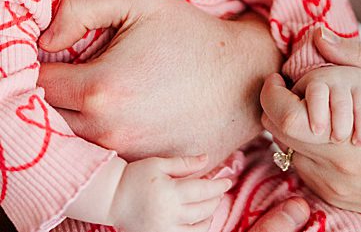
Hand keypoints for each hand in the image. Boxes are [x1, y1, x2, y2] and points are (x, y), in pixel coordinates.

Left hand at [37, 0, 281, 164]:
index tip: (66, 55)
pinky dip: (108, 138)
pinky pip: (106, 157)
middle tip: (88, 72)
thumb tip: (46, 40)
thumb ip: (80, 8)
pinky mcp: (145, 169)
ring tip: (113, 92)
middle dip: (61, 94)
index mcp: (100, 88)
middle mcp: (108, 130)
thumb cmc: (192, 34)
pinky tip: (131, 114)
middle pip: (50, 117)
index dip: (48, 65)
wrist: (246, 75)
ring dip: (81, 119)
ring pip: (75, 140)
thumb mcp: (141, 0)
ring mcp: (127, 156)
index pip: (38, 84)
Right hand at [110, 155, 230, 231]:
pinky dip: (197, 230)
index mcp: (168, 193)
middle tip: (219, 191)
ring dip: (209, 216)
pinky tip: (199, 220)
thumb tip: (207, 158)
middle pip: (204, 209)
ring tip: (210, 205)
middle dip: (215, 199)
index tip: (227, 181)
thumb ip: (185, 163)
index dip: (218, 186)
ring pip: (198, 228)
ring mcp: (162, 230)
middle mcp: (167, 214)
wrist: (111, 199)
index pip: (203, 191)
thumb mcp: (159, 164)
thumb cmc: (135, 177)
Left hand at [261, 28, 360, 231]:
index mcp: (351, 136)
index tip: (280, 76)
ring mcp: (334, 188)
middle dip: (280, 106)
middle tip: (298, 87)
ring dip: (296, 127)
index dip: (273, 92)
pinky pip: (305, 169)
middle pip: (278, 135)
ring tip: (324, 110)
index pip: (284, 117)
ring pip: (288, 152)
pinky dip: (310, 148)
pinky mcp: (335, 199)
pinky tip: (335, 134)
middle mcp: (336, 169)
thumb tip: (320, 36)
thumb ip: (358, 59)